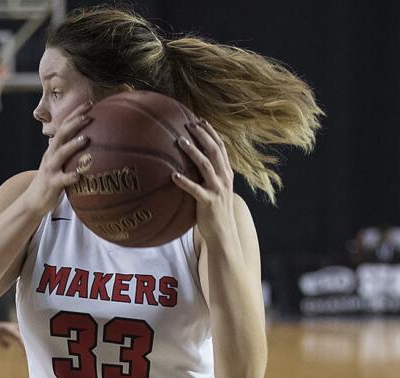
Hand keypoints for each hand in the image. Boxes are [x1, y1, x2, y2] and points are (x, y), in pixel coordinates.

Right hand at [23, 102, 93, 213]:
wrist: (33, 201)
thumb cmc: (53, 181)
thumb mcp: (61, 164)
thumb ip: (73, 154)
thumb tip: (95, 145)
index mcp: (54, 149)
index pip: (65, 126)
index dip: (76, 114)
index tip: (90, 103)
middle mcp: (51, 155)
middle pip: (61, 134)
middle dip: (75, 122)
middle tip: (89, 114)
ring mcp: (50, 169)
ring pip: (60, 154)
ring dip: (73, 145)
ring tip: (86, 138)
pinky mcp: (51, 184)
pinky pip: (61, 180)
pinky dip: (69, 176)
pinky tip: (79, 175)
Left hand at [172, 119, 235, 234]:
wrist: (223, 234)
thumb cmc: (215, 212)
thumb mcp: (217, 190)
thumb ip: (209, 176)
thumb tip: (193, 163)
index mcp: (226, 174)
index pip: (220, 147)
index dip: (211, 133)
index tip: (201, 120)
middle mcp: (224, 178)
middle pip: (214, 151)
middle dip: (202, 135)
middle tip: (189, 124)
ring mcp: (217, 189)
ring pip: (205, 165)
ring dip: (193, 151)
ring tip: (180, 141)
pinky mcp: (208, 202)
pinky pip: (194, 189)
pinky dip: (184, 181)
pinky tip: (173, 175)